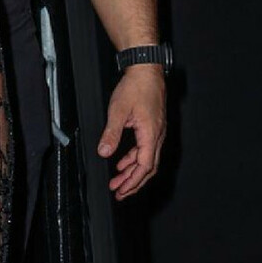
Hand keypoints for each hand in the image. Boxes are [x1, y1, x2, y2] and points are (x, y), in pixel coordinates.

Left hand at [97, 65, 165, 198]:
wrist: (146, 70)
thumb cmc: (135, 87)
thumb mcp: (118, 111)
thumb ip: (111, 134)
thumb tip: (104, 153)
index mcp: (151, 133)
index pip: (145, 165)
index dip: (133, 180)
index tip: (122, 190)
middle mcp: (157, 135)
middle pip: (148, 167)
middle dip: (133, 182)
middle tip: (119, 193)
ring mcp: (156, 131)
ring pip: (147, 159)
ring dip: (132, 172)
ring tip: (118, 181)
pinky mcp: (153, 127)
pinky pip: (145, 149)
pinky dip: (134, 159)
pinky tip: (123, 162)